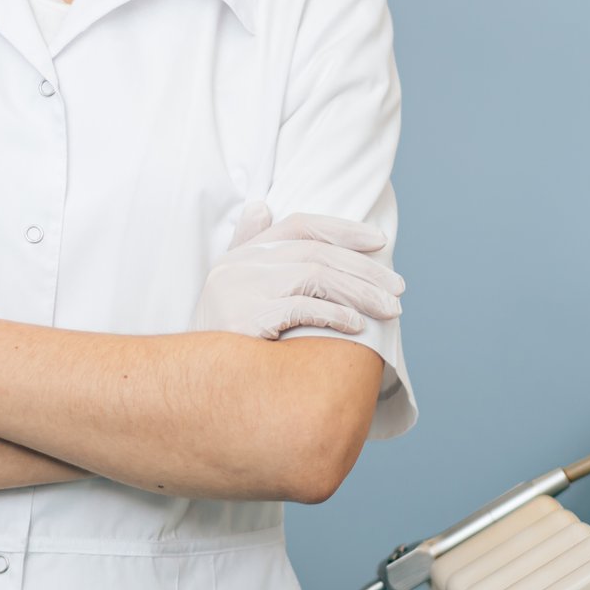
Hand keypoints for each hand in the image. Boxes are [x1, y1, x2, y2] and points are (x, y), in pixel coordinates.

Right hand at [189, 202, 404, 337]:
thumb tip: (261, 206)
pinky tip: (358, 327)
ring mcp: (240, 290)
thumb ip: (248, 248)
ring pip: (315, 276)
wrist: (190, 383)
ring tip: (390, 310)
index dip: (343, 229)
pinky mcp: (246, 320)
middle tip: (398, 288)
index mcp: (241, 254)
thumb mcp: (232, 288)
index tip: (379, 241)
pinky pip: (303, 309)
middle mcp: (239, 265)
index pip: (299, 224)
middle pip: (316, 253)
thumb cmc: (222, 339)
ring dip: (360, 292)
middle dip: (364, 269)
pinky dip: (336, 315)